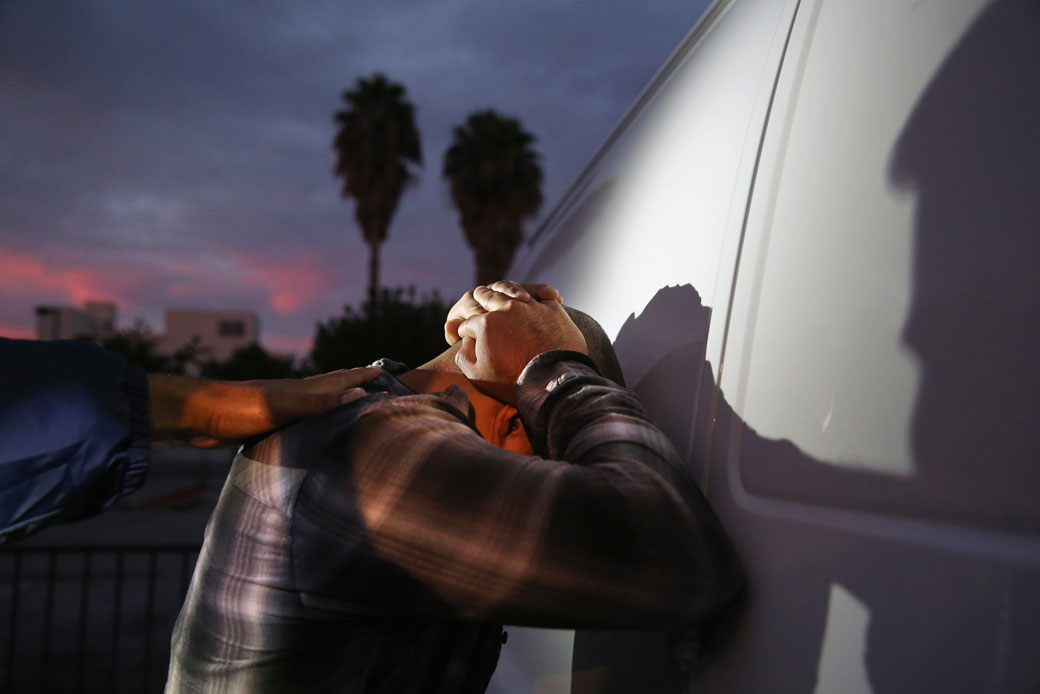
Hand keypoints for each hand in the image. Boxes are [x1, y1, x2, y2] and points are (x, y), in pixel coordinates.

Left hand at [149, 366, 381, 446]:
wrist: (196, 416)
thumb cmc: (238, 409)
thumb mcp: (282, 406)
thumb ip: (318, 403)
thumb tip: (359, 394)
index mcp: (301, 390)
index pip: (339, 379)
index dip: (360, 376)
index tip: (382, 370)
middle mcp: (293, 396)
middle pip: (328, 387)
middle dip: (350, 383)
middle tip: (370, 381)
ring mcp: (278, 410)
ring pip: (314, 404)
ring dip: (332, 402)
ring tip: (347, 405)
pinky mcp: (264, 425)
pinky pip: (299, 421)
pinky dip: (312, 421)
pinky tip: (309, 430)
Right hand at [455, 286, 585, 403]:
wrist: (555, 384)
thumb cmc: (514, 383)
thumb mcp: (478, 376)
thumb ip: (464, 357)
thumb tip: (465, 343)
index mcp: (485, 323)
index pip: (469, 323)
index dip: (464, 330)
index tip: (464, 334)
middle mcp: (506, 308)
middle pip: (488, 298)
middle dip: (480, 298)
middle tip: (478, 296)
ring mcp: (531, 306)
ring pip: (513, 291)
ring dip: (504, 290)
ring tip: (500, 291)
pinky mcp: (552, 308)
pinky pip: (540, 295)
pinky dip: (536, 293)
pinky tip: (533, 296)